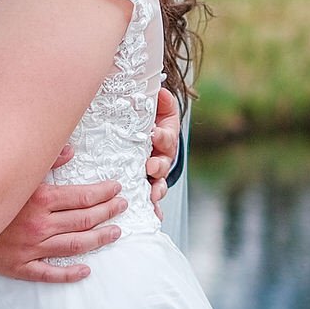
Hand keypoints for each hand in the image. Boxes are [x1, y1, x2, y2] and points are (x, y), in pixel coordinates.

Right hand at [0, 163, 126, 282]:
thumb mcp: (13, 173)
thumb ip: (44, 162)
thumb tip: (71, 151)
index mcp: (39, 200)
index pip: (82, 197)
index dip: (103, 193)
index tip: (116, 189)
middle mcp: (39, 225)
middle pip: (84, 220)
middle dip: (107, 213)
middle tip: (122, 207)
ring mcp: (31, 249)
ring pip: (74, 245)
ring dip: (98, 239)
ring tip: (115, 233)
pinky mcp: (19, 267)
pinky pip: (49, 273)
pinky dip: (69, 273)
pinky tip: (85, 270)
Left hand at [146, 87, 178, 217]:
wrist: (142, 135)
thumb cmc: (146, 120)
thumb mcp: (154, 109)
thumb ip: (160, 102)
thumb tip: (162, 92)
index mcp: (164, 138)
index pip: (167, 137)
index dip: (162, 136)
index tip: (154, 134)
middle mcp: (162, 158)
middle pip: (164, 164)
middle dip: (159, 166)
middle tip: (151, 167)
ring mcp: (155, 175)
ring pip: (159, 184)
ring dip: (157, 189)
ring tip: (152, 194)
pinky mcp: (146, 187)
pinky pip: (152, 200)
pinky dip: (154, 209)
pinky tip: (152, 216)